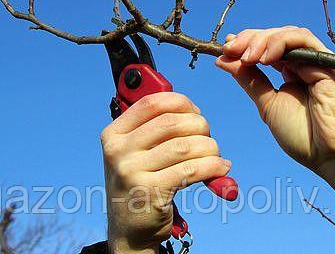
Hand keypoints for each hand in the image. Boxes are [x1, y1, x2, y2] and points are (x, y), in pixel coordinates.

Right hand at [101, 92, 230, 252]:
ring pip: (185, 146)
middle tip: (208, 138)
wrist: (129, 232)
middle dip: (200, 126)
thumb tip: (193, 111)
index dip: (181, 102)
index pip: (151, 103)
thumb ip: (154, 130)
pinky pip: (192, 170)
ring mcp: (131, 171)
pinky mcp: (150, 192)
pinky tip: (221, 169)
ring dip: (210, 148)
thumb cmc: (140, 185)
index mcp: (113, 134)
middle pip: (171, 122)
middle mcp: (118, 150)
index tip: (195, 113)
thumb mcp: (135, 154)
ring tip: (216, 156)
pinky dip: (213, 166)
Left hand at [215, 27, 334, 247]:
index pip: (265, 48)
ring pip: (287, 34)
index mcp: (290, 72)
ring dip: (262, 40)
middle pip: (274, 36)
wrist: (330, 156)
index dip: (243, 45)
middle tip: (230, 49)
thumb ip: (249, 80)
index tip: (223, 51)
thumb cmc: (302, 135)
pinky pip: (303, 40)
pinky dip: (281, 43)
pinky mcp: (327, 62)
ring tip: (246, 56)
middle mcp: (303, 63)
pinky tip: (264, 57)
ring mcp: (316, 62)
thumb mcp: (267, 104)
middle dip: (248, 39)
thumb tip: (223, 60)